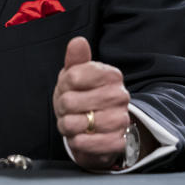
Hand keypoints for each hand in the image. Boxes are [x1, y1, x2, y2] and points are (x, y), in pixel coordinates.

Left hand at [53, 36, 130, 170]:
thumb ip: (76, 58)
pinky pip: (87, 143)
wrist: (98, 129)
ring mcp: (121, 120)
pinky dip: (77, 141)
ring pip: (77, 123)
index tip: (69, 87)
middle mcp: (120, 96)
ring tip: (74, 122)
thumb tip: (78, 41)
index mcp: (112, 75)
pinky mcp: (118, 143)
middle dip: (63, 107)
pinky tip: (80, 136)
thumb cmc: (83, 96)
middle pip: (70, 101)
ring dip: (68, 125)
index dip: (64, 85)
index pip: (73, 76)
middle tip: (69, 108)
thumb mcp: (76, 75)